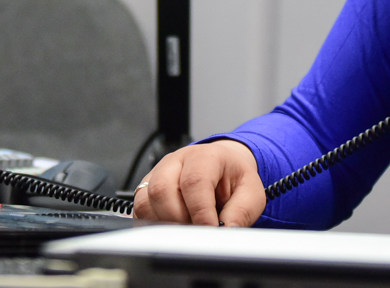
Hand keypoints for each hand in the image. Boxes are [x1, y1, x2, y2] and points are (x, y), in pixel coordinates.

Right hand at [132, 139, 264, 226]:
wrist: (224, 167)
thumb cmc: (234, 178)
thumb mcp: (250, 192)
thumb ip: (241, 212)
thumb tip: (225, 231)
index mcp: (205, 156)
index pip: (194, 182)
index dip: (200, 212)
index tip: (209, 231)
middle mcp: (177, 161)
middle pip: (162, 189)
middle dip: (179, 220)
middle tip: (195, 233)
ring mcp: (158, 172)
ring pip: (146, 200)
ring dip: (164, 223)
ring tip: (185, 230)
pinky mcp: (147, 188)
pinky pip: (139, 209)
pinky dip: (153, 224)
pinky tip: (172, 228)